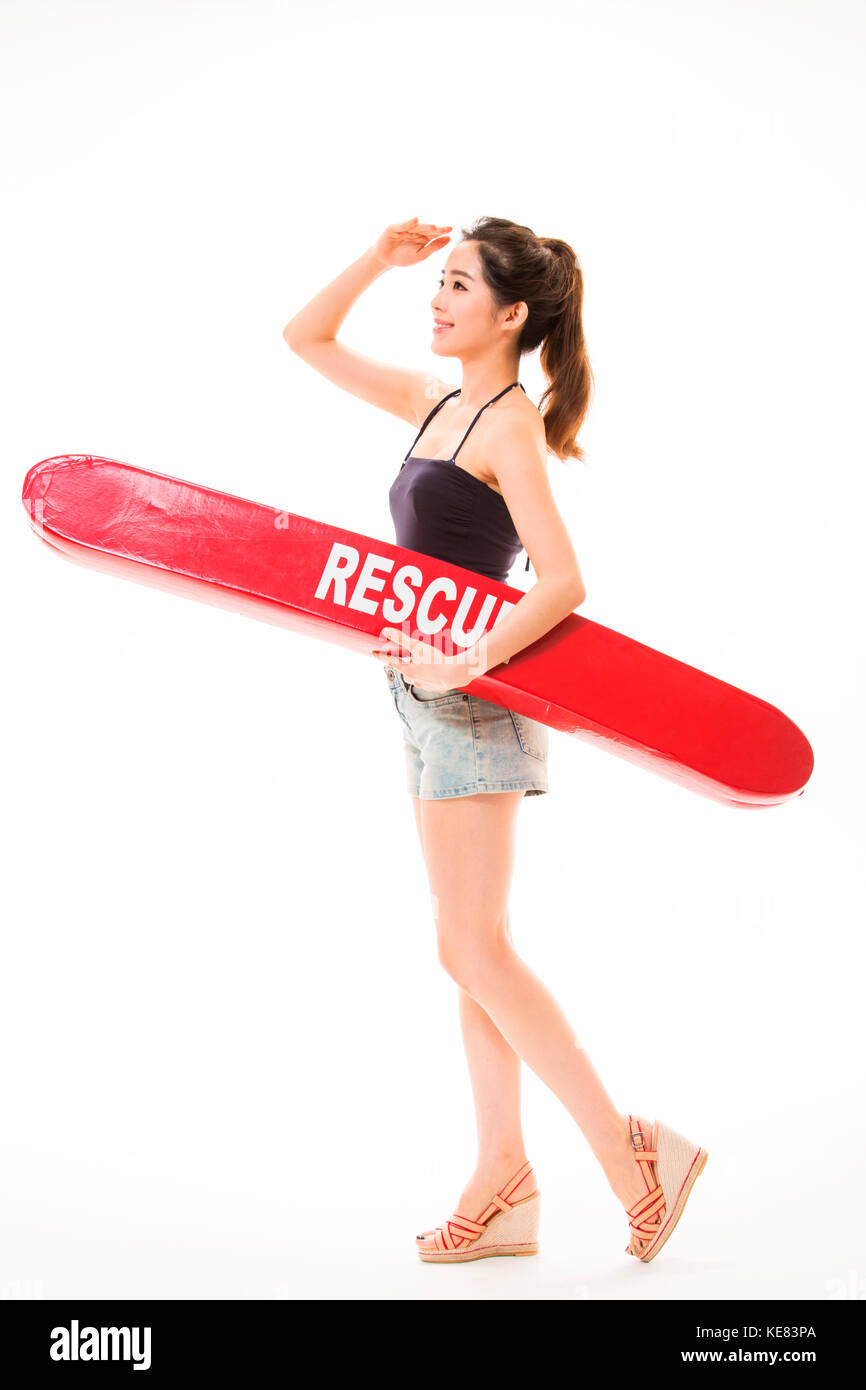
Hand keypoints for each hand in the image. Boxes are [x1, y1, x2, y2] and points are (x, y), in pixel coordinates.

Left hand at [370, 626, 485, 690]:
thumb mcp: (418, 646)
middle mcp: (413, 679)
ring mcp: (424, 685)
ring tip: (418, 665)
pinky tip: (433, 674)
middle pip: (403, 670)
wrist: (456, 674)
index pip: (389, 661)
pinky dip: (427, 678)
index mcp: (407, 669)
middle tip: (403, 656)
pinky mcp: (435, 688)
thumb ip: (401, 639)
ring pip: (414, 678)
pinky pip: (427, 683)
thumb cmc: (436, 659)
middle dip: (402, 663)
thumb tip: (385, 630)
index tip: (372, 652)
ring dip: (414, 672)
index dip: (380, 656)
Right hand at [372, 217, 451, 269]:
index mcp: (422, 238)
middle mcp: (415, 231)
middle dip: (435, 229)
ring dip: (425, 226)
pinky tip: (416, 220)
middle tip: (446, 229)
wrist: (385, 260)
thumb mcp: (420, 255)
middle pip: (426, 229)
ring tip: (434, 227)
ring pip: (416, 227)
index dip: (442, 231)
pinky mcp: (394, 228)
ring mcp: (405, 228)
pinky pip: (402, 225)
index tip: (451, 230)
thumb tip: (448, 238)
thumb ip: (434, 247)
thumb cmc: (403, 258)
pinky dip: (408, 223)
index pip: (434, 234)